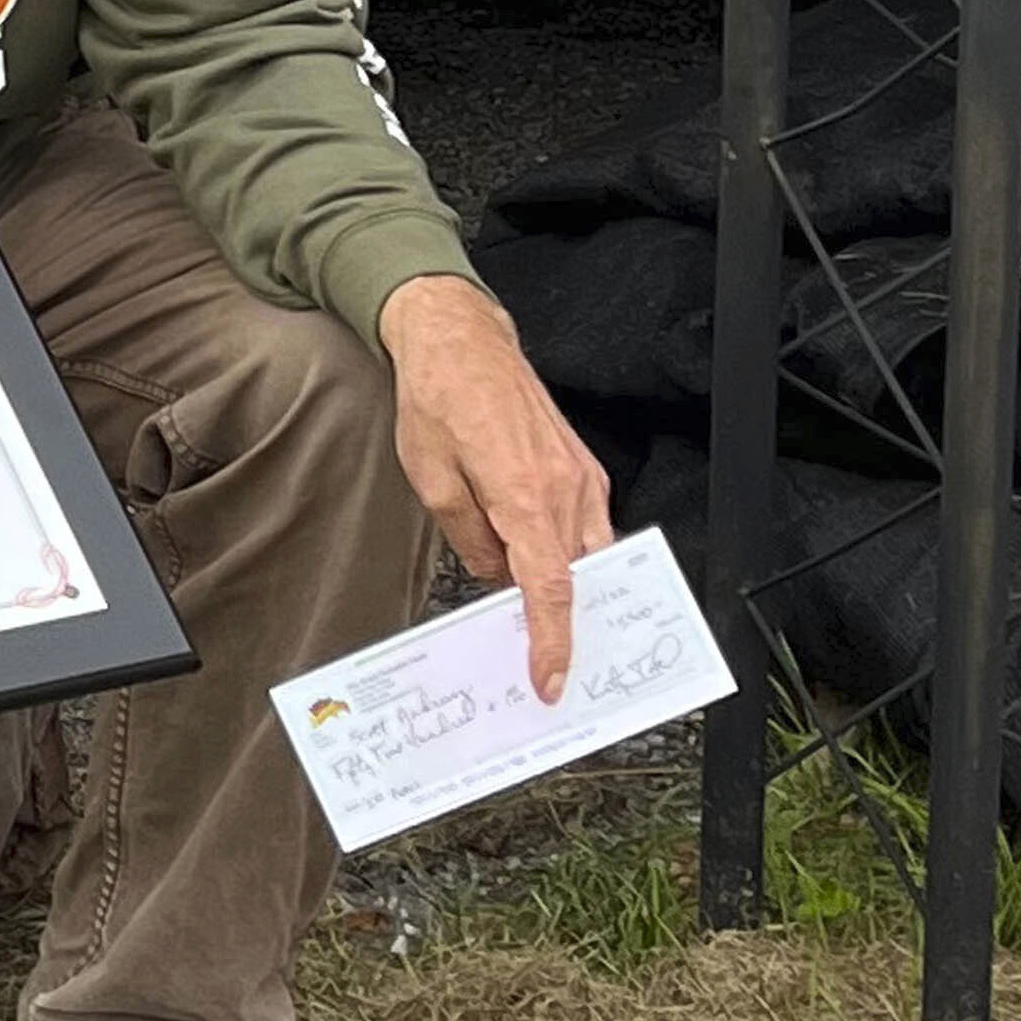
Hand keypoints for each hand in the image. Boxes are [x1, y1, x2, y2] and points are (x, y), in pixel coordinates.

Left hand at [375, 274, 613, 698]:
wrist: (460, 342)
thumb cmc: (436, 400)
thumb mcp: (430, 480)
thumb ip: (468, 538)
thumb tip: (494, 577)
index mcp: (523, 495)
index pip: (550, 587)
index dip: (554, 641)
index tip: (552, 678)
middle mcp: (563, 487)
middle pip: (577, 577)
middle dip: (565, 623)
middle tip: (542, 659)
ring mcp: (580, 476)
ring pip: (589, 554)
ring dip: (570, 588)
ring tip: (541, 619)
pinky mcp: (582, 466)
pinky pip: (588, 526)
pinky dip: (572, 554)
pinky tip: (545, 566)